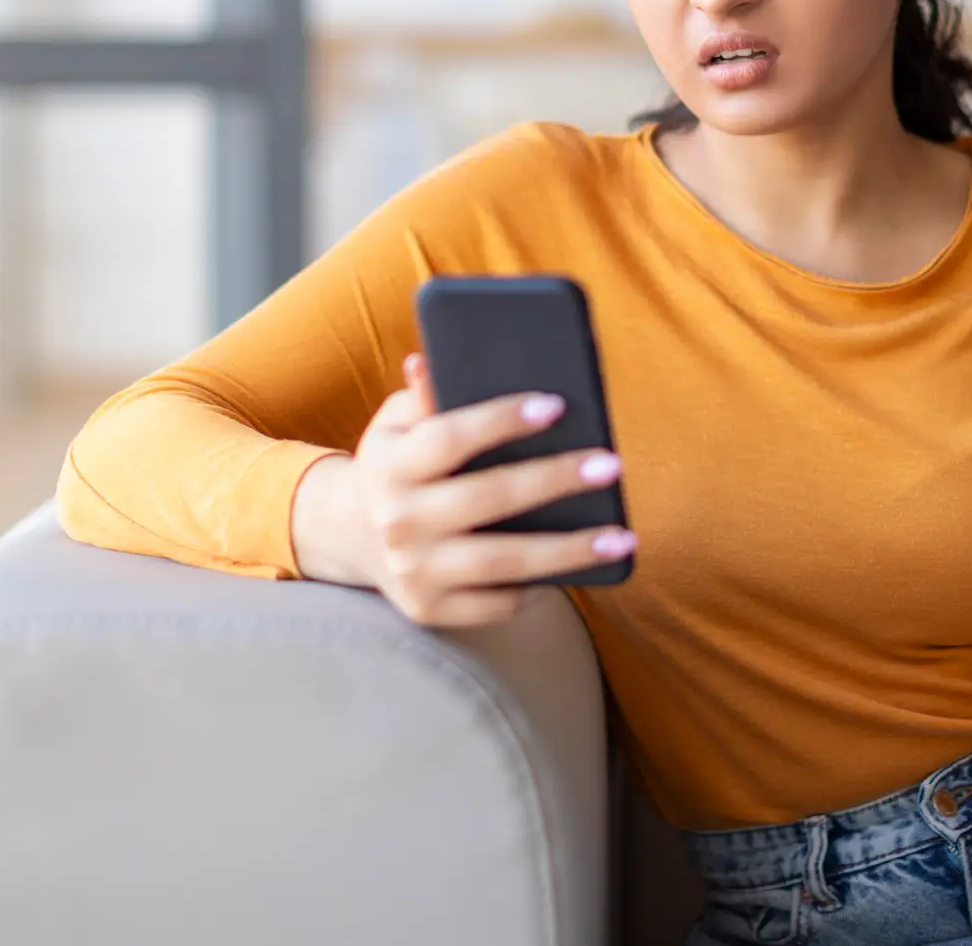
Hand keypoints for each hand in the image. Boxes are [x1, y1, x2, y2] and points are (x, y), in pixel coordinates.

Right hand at [289, 353, 637, 626]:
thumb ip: (424, 395)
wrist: (349, 534)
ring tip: (622, 536)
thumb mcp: (398, 422)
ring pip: (502, 563)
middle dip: (554, 481)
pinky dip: (539, 587)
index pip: (448, 438)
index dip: (501, 420)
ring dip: (569, 551)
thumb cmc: (398, 462)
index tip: (556, 405)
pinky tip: (580, 568)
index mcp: (391, 464)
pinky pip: (497, 603)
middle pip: (487, 499)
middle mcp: (398, 520)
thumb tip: (431, 361)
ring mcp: (413, 572)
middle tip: (611, 464)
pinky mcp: (429, 610)